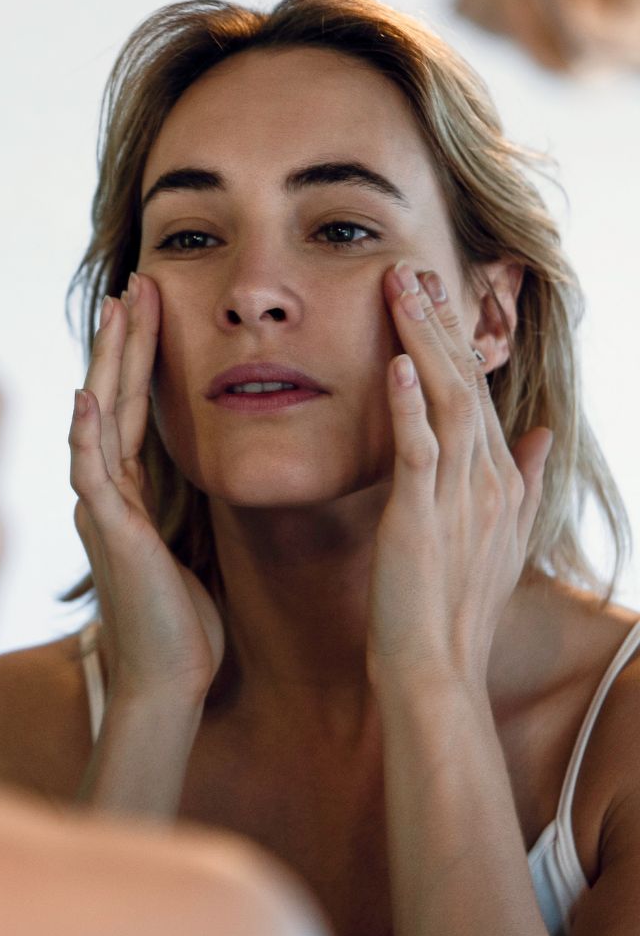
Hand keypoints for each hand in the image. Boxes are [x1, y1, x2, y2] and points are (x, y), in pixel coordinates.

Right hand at [69, 272, 223, 703]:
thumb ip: (181, 509)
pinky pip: (92, 474)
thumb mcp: (187, 548)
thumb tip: (207, 478)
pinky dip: (87, 434)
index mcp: (131, 492)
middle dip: (124, 339)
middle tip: (135, 284)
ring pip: (100, 420)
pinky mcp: (108, 534)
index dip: (141, 356)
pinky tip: (88, 394)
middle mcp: (108, 491)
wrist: (168, 681)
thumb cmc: (181, 624)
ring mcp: (102, 509)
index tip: (152, 307)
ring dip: (107, 363)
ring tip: (118, 310)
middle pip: (114, 397)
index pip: (134, 408)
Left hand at [368, 261, 552, 687]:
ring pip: (448, 401)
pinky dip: (410, 404)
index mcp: (499, 480)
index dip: (458, 340)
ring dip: (425, 342)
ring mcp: (459, 496)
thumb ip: (521, 481)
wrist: (436, 667)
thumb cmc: (456, 604)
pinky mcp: (421, 516)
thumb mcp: (498, 535)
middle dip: (441, 322)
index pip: (479, 392)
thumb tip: (537, 434)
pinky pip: (420, 448)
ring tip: (401, 289)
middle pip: (466, 383)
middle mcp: (487, 480)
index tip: (436, 293)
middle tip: (413, 268)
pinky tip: (398, 363)